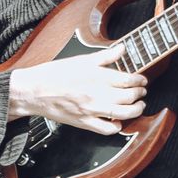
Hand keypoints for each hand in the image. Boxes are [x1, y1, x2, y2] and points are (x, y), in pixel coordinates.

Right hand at [7, 44, 147, 135]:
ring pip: (123, 114)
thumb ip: (105, 56)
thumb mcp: (82, 59)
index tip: (142, 80)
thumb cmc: (55, 74)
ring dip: (136, 110)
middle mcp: (97, 93)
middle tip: (143, 92)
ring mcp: (91, 110)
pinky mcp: (84, 122)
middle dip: (140, 94)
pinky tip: (119, 122)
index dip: (140, 80)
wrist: (34, 91)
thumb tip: (122, 48)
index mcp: (97, 76)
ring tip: (139, 106)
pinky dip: (116, 127)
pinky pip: (106, 129)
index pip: (128, 79)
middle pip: (129, 97)